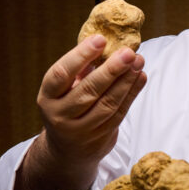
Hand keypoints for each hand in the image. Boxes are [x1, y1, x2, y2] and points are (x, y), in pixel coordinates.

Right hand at [13, 34, 145, 189]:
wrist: (67, 150)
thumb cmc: (67, 106)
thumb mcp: (64, 89)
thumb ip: (81, 68)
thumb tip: (107, 40)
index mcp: (47, 97)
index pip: (61, 74)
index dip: (80, 56)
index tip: (100, 39)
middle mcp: (60, 116)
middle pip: (88, 91)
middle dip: (111, 70)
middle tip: (129, 52)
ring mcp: (81, 130)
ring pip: (107, 104)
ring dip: (126, 81)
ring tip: (139, 61)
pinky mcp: (100, 139)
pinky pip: (119, 114)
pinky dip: (131, 94)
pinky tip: (140, 77)